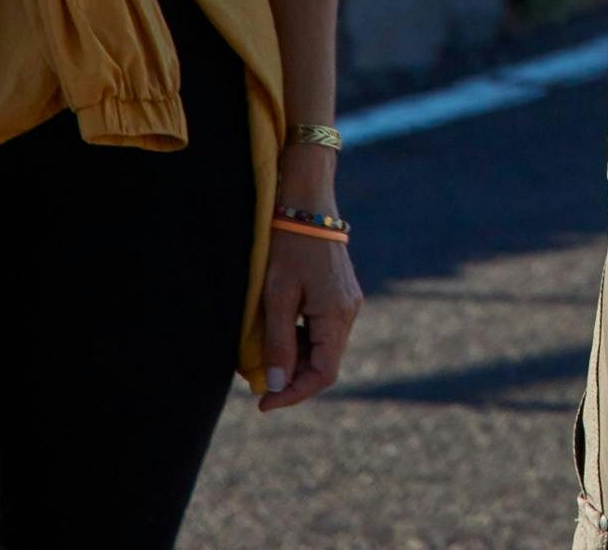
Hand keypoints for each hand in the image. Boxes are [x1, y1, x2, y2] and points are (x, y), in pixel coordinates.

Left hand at [257, 225, 361, 408]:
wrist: (307, 203)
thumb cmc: (288, 245)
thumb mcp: (276, 295)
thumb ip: (278, 342)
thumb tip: (277, 384)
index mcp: (337, 314)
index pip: (324, 373)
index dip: (294, 394)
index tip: (263, 403)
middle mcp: (349, 311)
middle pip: (326, 363)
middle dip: (293, 380)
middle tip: (258, 386)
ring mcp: (348, 302)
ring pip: (325, 349)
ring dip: (297, 361)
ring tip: (264, 360)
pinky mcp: (341, 295)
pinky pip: (324, 331)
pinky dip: (303, 342)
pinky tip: (281, 334)